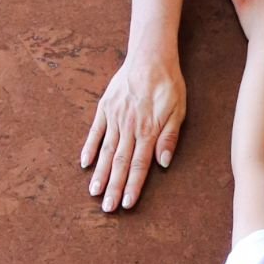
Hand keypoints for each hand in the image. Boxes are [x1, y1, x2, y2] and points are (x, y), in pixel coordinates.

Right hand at [80, 53, 184, 210]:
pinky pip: (95, 131)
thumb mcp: (178, 109)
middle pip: (121, 163)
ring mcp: (114, 117)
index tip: (127, 204)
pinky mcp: (105, 107)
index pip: (140, 164)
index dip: (133, 186)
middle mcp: (129, 126)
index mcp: (148, 129)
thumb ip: (169, 137)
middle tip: (107, 208)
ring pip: (106, 151)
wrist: (150, 55)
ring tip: (94, 192)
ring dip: (100, 173)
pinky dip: (89, 148)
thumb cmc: (168, 83)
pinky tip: (85, 164)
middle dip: (114, 187)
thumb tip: (163, 163)